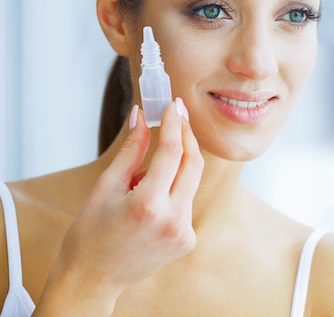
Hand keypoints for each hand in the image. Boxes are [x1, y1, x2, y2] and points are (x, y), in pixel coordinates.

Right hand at [34, 97, 203, 315]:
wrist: (93, 279)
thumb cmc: (90, 233)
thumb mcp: (105, 187)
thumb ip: (130, 150)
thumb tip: (142, 116)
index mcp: (148, 205)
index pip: (172, 152)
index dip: (175, 124)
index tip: (174, 105)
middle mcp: (173, 220)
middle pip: (193, 164)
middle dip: (186, 136)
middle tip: (176, 115)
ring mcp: (184, 233)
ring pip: (189, 183)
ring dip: (173, 170)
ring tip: (139, 184)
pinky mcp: (188, 241)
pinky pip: (186, 203)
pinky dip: (171, 193)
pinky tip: (146, 208)